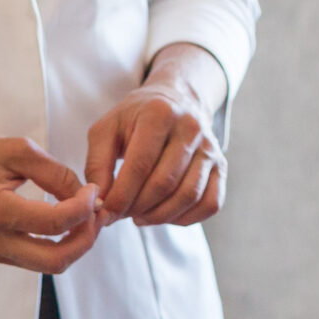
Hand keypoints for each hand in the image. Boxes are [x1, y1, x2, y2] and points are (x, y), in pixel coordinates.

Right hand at [0, 137, 100, 272]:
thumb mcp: (15, 150)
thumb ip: (54, 172)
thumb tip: (86, 195)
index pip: (55, 223)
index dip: (84, 208)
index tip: (93, 189)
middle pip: (57, 260)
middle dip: (87, 237)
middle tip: (98, 212)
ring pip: (50, 266)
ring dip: (76, 244)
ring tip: (87, 217)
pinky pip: (38, 260)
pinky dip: (60, 245)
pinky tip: (67, 221)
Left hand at [84, 82, 224, 225]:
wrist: (176, 101)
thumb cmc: (135, 119)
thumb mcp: (107, 129)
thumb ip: (97, 164)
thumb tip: (100, 203)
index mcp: (159, 113)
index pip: (140, 165)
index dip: (120, 196)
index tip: (105, 212)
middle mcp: (190, 128)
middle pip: (165, 183)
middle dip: (137, 207)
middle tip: (120, 214)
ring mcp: (210, 148)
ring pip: (189, 196)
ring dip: (160, 216)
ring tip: (139, 217)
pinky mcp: (220, 165)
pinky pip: (211, 203)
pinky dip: (186, 218)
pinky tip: (165, 215)